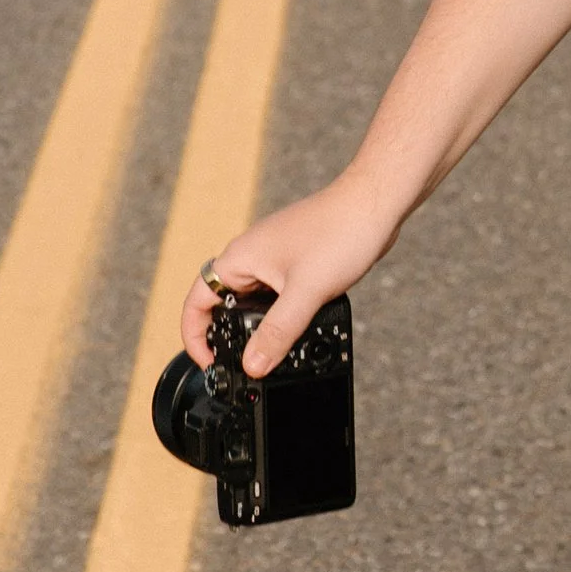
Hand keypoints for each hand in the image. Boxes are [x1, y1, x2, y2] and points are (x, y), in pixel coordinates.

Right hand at [180, 174, 398, 378]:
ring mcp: (275, 259)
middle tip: (242, 367)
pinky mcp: (297, 262)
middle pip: (222, 304)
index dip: (194, 337)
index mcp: (240, 258)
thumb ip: (277, 333)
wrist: (376, 203)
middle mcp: (251, 257)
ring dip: (257, 328)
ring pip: (253, 302)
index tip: (210, 364)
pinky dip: (280, 317)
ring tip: (270, 356)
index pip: (196, 302)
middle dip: (227, 337)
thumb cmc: (340, 232)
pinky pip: (277, 296)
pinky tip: (296, 332)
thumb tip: (252, 366)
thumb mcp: (305, 292)